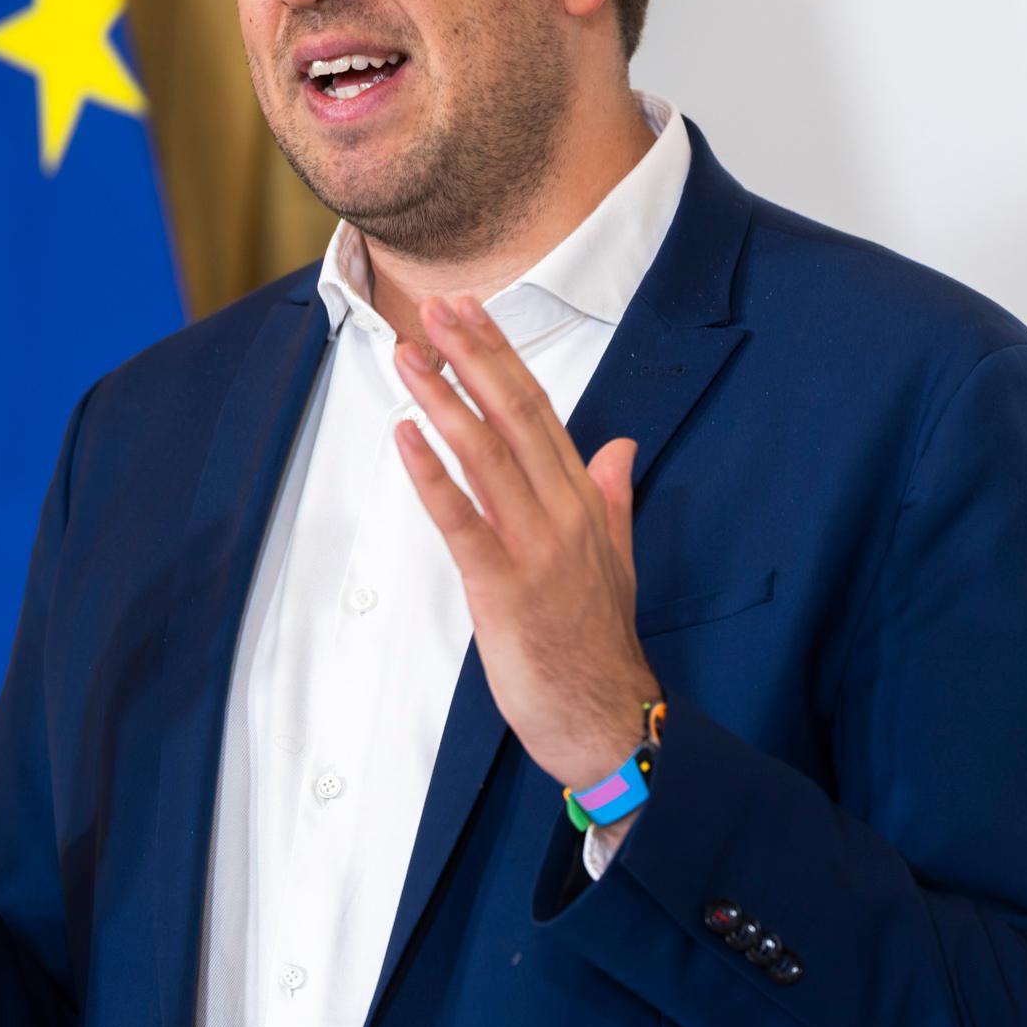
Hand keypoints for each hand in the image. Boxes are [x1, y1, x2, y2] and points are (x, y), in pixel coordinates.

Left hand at [388, 295, 659, 788]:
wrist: (606, 717)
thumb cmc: (599, 645)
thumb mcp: (617, 560)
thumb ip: (613, 497)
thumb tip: (620, 447)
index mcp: (584, 502)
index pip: (540, 412)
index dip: (503, 358)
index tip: (472, 314)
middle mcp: (563, 514)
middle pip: (516, 417)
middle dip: (474, 357)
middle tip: (436, 308)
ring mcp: (535, 549)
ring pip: (487, 457)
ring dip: (445, 401)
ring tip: (411, 358)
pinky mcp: (504, 588)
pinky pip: (463, 521)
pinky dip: (433, 476)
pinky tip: (406, 437)